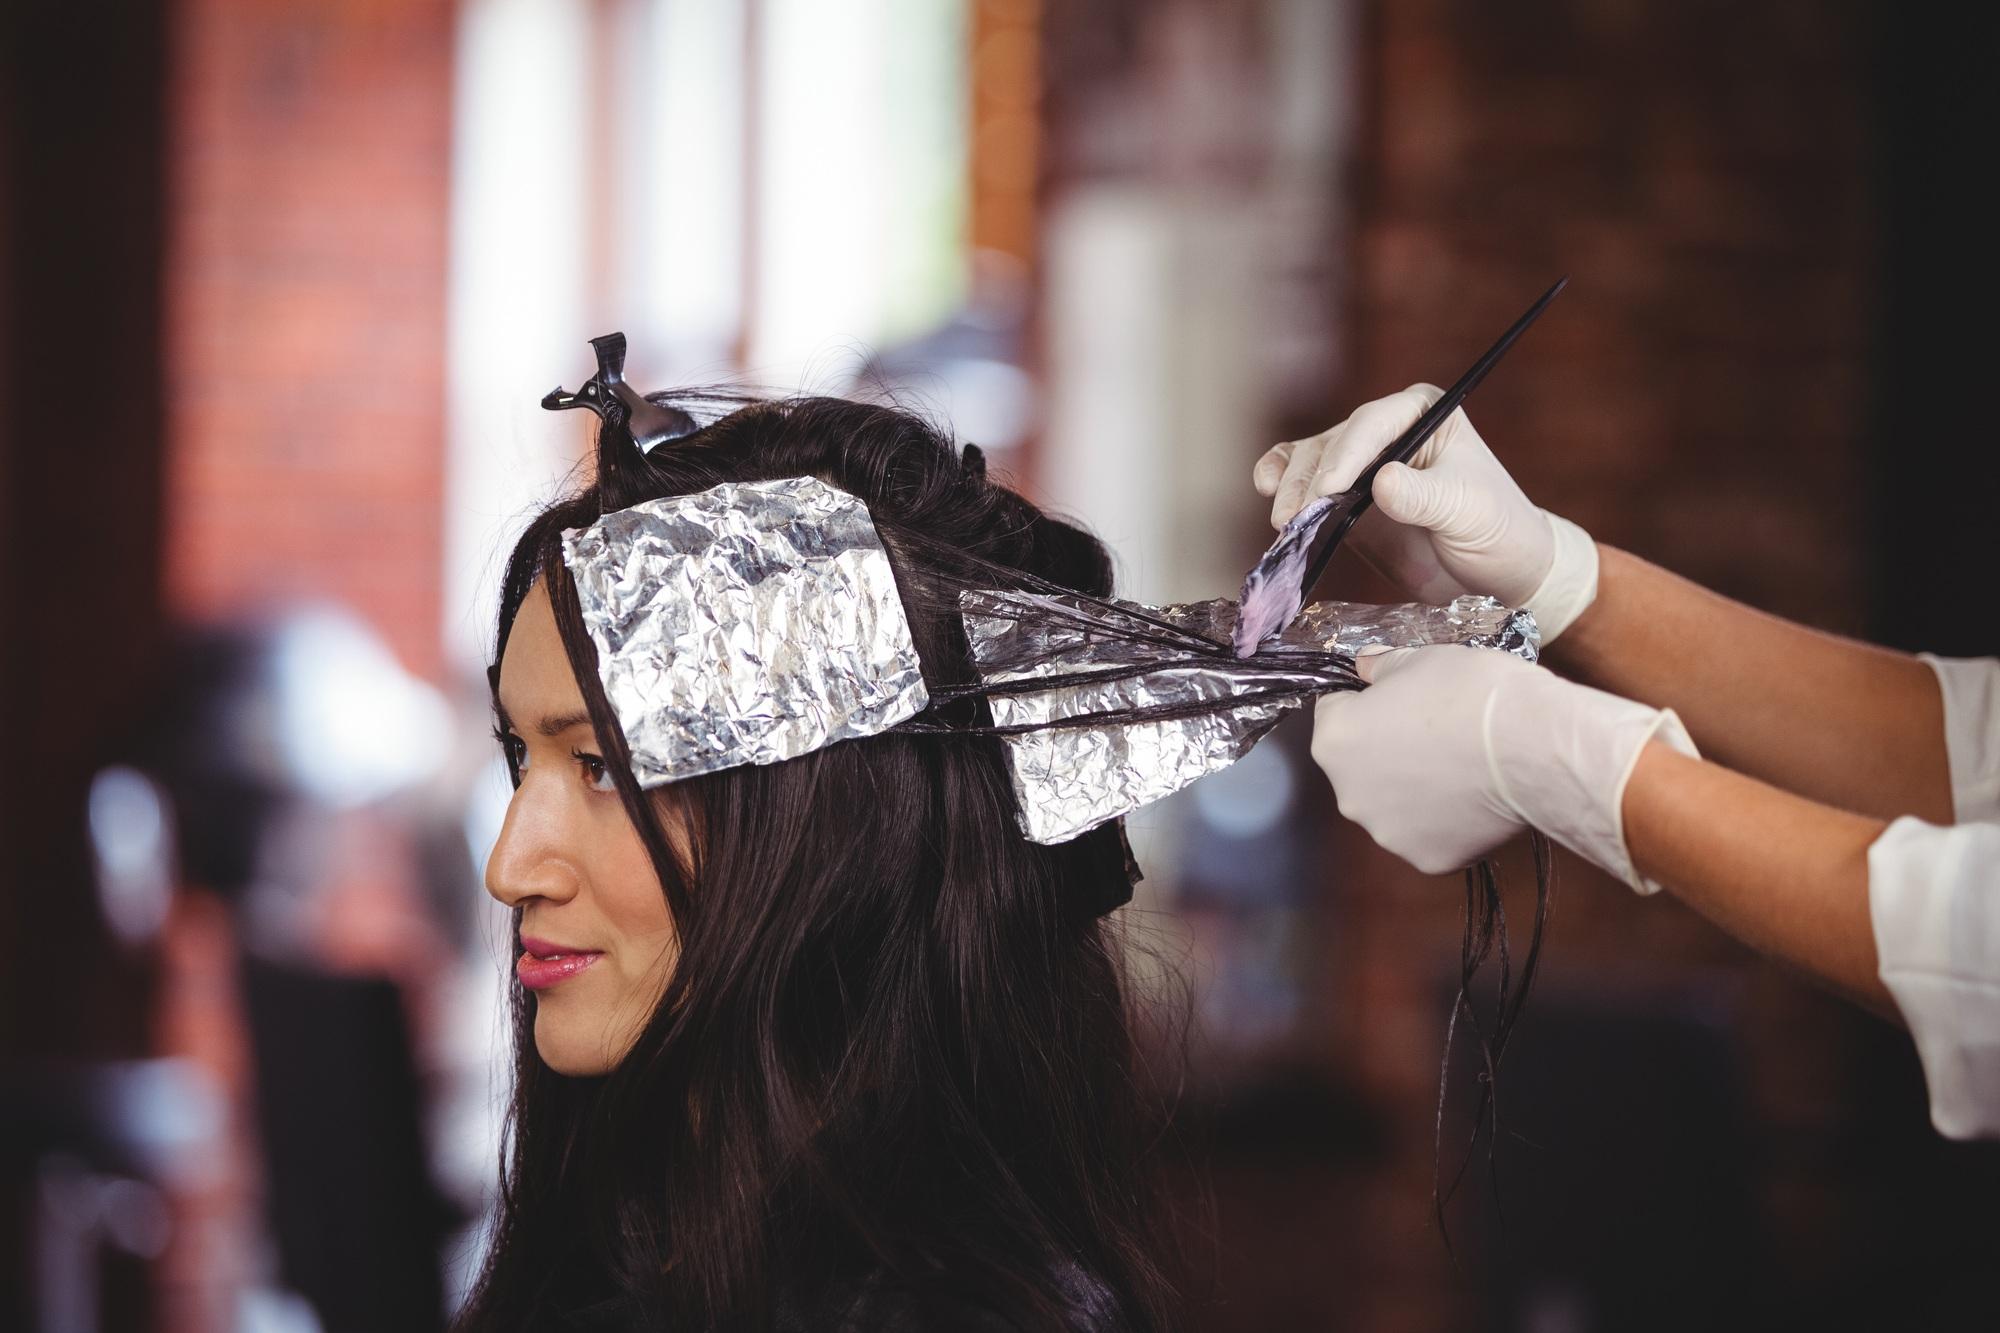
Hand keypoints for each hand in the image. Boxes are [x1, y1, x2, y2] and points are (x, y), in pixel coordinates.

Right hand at [1252, 385, 1598, 641]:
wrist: (1496, 574)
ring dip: (1291, 489)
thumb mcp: (1467, 510)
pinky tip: (1267, 490)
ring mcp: (1360, 465)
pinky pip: (1303, 482)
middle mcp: (1387, 430)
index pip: (1373, 425)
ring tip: (1284, 523)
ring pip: (1309, 462)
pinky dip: (1281, 484)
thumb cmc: (1496, 530)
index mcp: (1423, 413)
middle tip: (1294, 517)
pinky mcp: (1343, 499)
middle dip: (1309, 479)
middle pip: (1333, 443)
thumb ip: (1423, 496)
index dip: (1346, 455)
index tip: (1328, 489)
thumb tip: (1381, 482)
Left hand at [1310, 644, 1696, 889]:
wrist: (1530, 745)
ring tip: (1460, 768)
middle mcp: (1348, 795)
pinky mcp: (1428, 860)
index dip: (1366, 701)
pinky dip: (1447, 821)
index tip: (1400, 698)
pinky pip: (1430, 834)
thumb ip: (1380, 668)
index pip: (1334, 712)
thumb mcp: (1418, 659)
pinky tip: (1475, 799)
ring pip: (1392, 805)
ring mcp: (1387, 833)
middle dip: (1387, 751)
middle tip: (1435, 734)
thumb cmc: (1469, 692)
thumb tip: (1363, 669)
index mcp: (1333, 741)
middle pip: (1360, 766)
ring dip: (1414, 790)